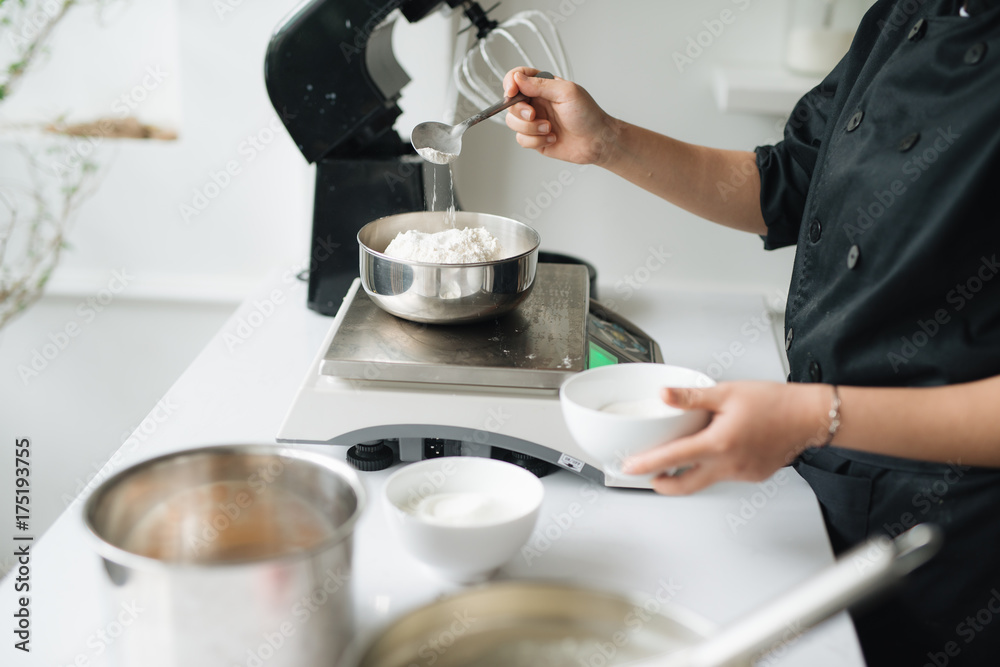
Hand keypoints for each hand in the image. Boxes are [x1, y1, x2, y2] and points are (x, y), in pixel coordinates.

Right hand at [502, 66, 618, 164]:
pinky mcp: (535, 138)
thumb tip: (518, 79)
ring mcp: (534, 121)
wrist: (596, 141)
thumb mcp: (566, 92)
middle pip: (511, 103)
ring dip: (530, 128)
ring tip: (549, 129)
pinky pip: (521, 140)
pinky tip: (552, 138)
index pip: (517, 77)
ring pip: (513, 123)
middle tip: (535, 115)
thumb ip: (540, 85)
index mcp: (543, 86)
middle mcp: (536, 102)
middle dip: (521, 111)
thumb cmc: (587, 115)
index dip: (510, 82)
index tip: (511, 91)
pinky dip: (536, 141)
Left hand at [622, 382, 832, 494]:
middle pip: (685, 485)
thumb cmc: (775, 403)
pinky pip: (725, 475)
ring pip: (706, 480)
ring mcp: (741, 474)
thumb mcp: (727, 392)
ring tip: (684, 452)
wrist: (811, 417)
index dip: (646, 464)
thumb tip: (664, 395)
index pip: (672, 458)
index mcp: (718, 443)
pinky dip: (714, 466)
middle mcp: (729, 465)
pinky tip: (718, 449)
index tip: (628, 468)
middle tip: (648, 475)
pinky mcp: (753, 476)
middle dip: (662, 484)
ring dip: (690, 471)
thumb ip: (692, 397)